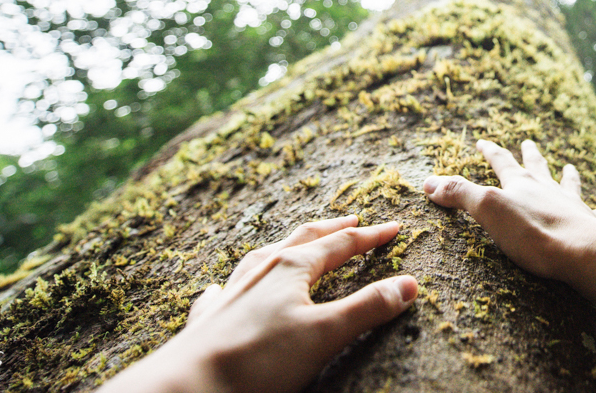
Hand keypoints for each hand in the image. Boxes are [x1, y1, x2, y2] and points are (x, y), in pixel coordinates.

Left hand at [97, 216, 417, 392]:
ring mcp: (232, 294)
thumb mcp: (324, 334)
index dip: (370, 236)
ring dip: (286, 246)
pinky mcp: (210, 322)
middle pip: (302, 240)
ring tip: (295, 242)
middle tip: (353, 220)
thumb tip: (409, 283)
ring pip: (263, 258)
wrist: (187, 386)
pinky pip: (221, 292)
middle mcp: (260, 272)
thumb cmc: (257, 359)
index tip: (393, 227)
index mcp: (290, 269)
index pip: (340, 244)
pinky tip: (219, 288)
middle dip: (332, 230)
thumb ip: (367, 308)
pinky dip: (230, 285)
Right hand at [425, 138, 595, 392]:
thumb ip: (460, 194)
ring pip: (569, 185)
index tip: (482, 141)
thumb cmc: (533, 233)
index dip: (490, 151)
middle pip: (537, 167)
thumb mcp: (487, 210)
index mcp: (521, 185)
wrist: (582, 251)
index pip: (501, 162)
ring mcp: (572, 207)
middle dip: (530, 154)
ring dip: (568, 176)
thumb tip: (428, 182)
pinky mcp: (591, 227)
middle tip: (529, 142)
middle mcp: (548, 190)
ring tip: (570, 167)